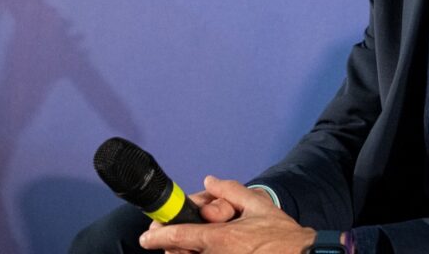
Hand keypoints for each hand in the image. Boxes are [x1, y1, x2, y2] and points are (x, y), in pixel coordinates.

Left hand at [140, 176, 316, 253]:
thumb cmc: (282, 236)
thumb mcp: (258, 206)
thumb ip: (231, 191)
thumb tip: (210, 182)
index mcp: (221, 239)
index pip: (179, 236)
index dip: (157, 236)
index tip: (147, 237)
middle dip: (174, 246)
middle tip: (175, 238)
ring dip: (187, 253)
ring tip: (194, 244)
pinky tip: (209, 250)